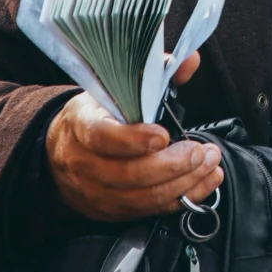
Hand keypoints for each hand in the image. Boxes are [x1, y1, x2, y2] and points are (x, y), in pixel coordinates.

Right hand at [45, 53, 221, 222]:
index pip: (102, 136)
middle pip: (129, 173)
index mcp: (82, 124)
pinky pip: (148, 211)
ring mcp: (96, 191)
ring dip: (183, 183)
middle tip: (201, 152)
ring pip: (142, 197)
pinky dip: (180, 199)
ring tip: (209, 165)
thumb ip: (154, 74)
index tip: (164, 135)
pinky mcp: (110, 210)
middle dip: (173, 164)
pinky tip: (202, 184)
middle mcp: (84, 162)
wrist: (62, 150)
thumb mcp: (114, 87)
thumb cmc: (96, 114)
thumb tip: (189, 61)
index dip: (134, 139)